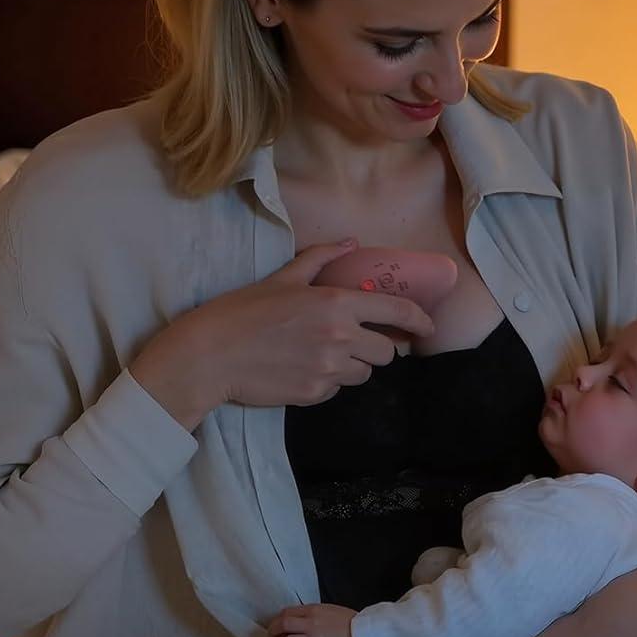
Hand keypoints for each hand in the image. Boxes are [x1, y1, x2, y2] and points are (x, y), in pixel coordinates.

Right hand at [128, 239, 435, 428]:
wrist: (209, 356)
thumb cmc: (241, 312)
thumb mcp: (282, 278)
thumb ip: (321, 259)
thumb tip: (350, 242)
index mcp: (336, 303)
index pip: (397, 312)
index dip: (419, 320)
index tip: (427, 327)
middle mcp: (340, 338)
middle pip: (386, 351)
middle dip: (378, 346)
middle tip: (357, 339)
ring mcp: (328, 370)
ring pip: (363, 373)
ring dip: (353, 365)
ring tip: (323, 353)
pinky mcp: (314, 395)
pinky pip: (336, 390)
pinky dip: (328, 381)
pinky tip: (302, 369)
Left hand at [267, 603, 356, 636]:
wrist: (362, 632)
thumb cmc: (349, 621)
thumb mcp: (329, 610)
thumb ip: (313, 614)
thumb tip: (300, 621)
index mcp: (314, 609)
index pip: (288, 611)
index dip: (279, 619)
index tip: (277, 625)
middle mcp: (310, 621)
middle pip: (283, 623)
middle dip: (274, 629)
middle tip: (272, 636)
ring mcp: (312, 636)